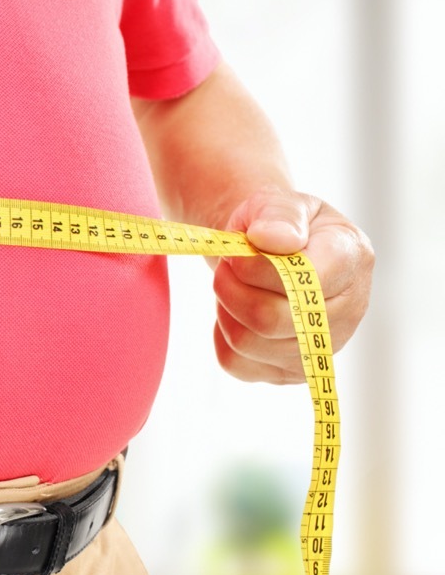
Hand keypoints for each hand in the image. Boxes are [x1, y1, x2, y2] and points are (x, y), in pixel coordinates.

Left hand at [209, 187, 374, 383]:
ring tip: (232, 286)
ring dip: (225, 310)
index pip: (304, 282)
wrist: (269, 252)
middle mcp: (348, 310)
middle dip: (231, 290)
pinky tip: (234, 313)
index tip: (236, 252)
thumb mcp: (279, 203)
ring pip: (248, 344)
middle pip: (270, 320)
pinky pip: (236, 364)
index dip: (256, 270)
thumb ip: (279, 214)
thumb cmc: (276, 226)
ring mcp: (321, 347)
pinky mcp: (290, 371)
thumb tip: (272, 240)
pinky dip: (222, 335)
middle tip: (225, 267)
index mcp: (351, 260)